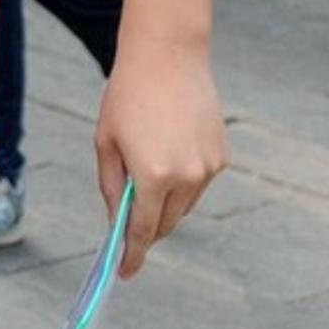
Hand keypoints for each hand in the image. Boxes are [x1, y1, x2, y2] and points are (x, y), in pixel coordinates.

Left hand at [94, 40, 227, 277]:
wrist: (168, 57)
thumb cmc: (126, 96)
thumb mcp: (106, 142)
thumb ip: (113, 186)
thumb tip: (119, 222)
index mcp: (153, 175)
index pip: (144, 231)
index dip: (133, 254)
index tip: (124, 271)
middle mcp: (187, 178)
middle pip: (167, 223)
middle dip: (147, 228)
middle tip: (128, 225)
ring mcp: (209, 169)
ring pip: (184, 206)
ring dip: (165, 203)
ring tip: (146, 171)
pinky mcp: (222, 157)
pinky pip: (198, 183)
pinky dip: (181, 181)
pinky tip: (168, 152)